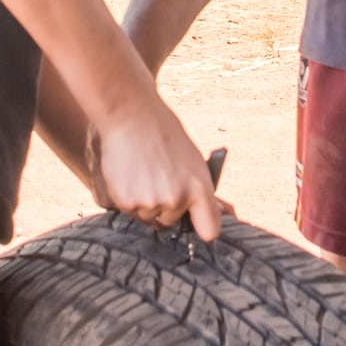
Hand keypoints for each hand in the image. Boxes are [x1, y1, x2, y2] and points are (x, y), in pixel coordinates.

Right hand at [90, 96, 221, 240]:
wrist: (131, 116)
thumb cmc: (164, 134)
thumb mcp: (192, 160)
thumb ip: (199, 190)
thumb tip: (218, 212)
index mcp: (199, 188)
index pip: (210, 230)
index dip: (203, 228)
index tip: (196, 224)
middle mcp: (176, 200)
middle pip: (171, 222)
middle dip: (167, 207)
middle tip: (159, 178)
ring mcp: (151, 203)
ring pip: (149, 218)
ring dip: (146, 204)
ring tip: (143, 173)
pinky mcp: (127, 203)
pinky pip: (131, 212)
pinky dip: (129, 198)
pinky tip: (130, 175)